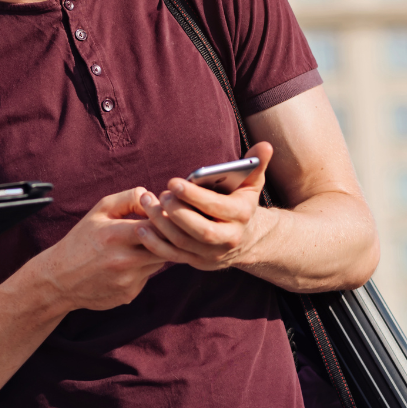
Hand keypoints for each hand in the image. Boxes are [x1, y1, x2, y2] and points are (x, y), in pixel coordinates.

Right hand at [32, 188, 166, 311]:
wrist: (60, 279)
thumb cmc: (82, 239)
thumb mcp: (99, 211)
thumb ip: (129, 199)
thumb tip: (156, 200)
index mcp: (114, 235)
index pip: (157, 225)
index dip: (164, 219)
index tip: (161, 215)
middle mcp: (123, 260)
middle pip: (165, 245)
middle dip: (165, 235)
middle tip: (159, 228)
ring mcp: (127, 280)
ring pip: (160, 261)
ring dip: (156, 251)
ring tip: (138, 245)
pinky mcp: (129, 294)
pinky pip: (147, 276)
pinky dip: (142, 268)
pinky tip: (125, 264)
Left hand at [135, 142, 276, 270]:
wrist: (246, 238)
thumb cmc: (241, 202)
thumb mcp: (252, 184)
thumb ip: (256, 164)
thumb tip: (265, 146)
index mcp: (242, 215)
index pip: (217, 208)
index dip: (195, 196)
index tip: (174, 182)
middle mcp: (229, 238)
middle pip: (201, 230)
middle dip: (177, 212)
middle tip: (160, 195)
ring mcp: (212, 254)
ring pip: (183, 242)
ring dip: (161, 224)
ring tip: (147, 203)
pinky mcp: (196, 262)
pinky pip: (172, 256)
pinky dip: (155, 244)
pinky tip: (142, 227)